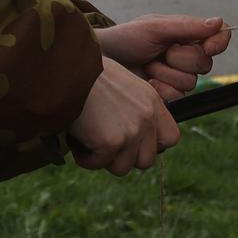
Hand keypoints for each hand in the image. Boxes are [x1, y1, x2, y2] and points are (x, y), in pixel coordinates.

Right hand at [69, 58, 179, 175]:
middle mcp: (146, 117)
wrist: (66, 70)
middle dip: (124, 157)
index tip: (133, 143)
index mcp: (152, 101)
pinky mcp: (111, 142)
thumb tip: (134, 139)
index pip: (171, 138)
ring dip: (103, 159)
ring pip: (122, 167)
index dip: (151, 146)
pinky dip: (84, 157)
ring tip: (88, 139)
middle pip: (146, 160)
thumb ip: (135, 109)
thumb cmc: (86, 75)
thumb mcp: (123, 86)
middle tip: (104, 144)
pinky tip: (77, 139)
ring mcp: (131, 131)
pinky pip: (98, 164)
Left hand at [95, 15, 232, 101]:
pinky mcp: (168, 92)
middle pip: (205, 63)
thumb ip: (187, 26)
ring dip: (166, 73)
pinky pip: (178, 95)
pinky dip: (160, 88)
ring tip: (148, 64)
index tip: (208, 47)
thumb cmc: (126, 38)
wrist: (103, 60)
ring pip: (191, 82)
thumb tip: (219, 22)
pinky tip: (147, 81)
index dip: (218, 43)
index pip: (218, 37)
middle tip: (159, 52)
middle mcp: (186, 54)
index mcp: (187, 34)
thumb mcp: (155, 27)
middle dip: (180, 59)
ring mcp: (177, 75)